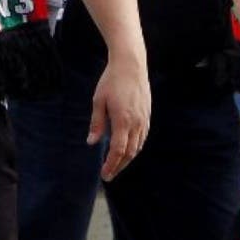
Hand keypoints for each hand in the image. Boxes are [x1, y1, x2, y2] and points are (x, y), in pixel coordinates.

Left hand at [87, 53, 150, 180]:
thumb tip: (92, 143)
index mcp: (122, 120)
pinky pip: (143, 136)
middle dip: (119, 166)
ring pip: (138, 146)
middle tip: (109, 175)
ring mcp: (144, 118)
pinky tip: (129, 149)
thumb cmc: (111, 81)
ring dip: (128, 158)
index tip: (104, 174)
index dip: (111, 165)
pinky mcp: (147, 113)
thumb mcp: (98, 101)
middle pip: (129, 152)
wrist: (131, 64)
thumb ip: (97, 123)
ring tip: (117, 165)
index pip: (118, 150)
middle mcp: (136, 122)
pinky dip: (136, 147)